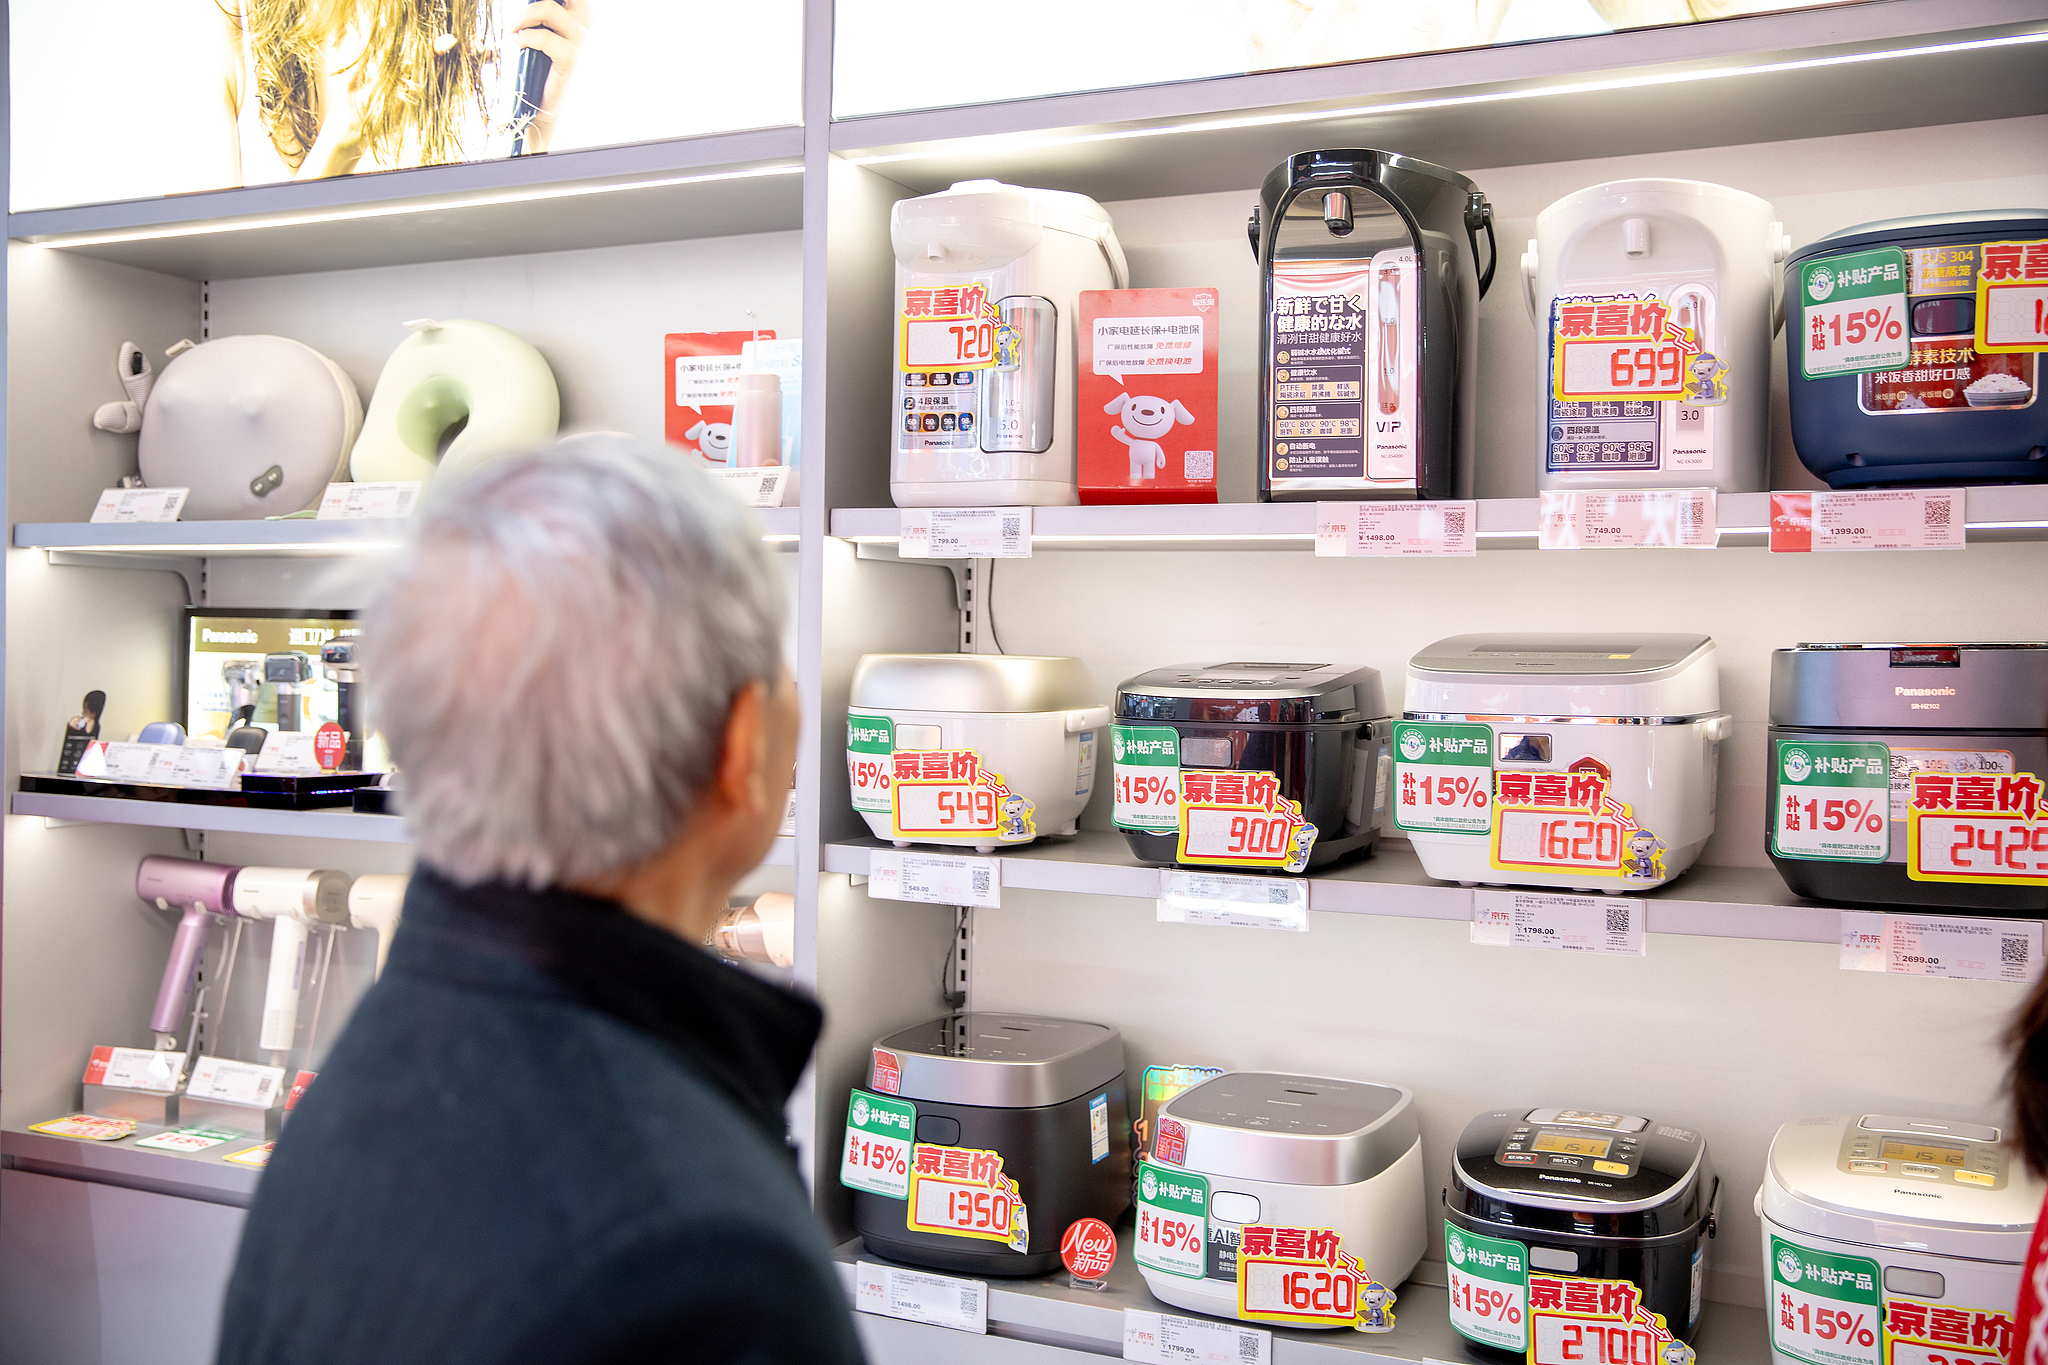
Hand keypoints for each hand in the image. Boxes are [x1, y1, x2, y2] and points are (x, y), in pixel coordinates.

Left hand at [510, 0, 592, 153]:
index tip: (530, 5)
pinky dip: (525, 38)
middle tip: (520, 18)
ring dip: (524, 17)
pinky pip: (544, 37)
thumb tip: (529, 2)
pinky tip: (516, 44)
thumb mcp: (543, 33)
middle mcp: (587, 26)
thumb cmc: (541, 68)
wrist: (546, 105)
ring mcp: (583, 42)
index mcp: (583, 17)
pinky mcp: (572, 60)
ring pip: (549, 9)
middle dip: (536, 2)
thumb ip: (542, 15)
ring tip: (512, 31)